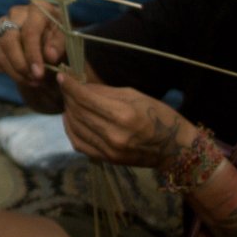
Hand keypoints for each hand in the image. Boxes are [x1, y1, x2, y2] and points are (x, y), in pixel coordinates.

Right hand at [0, 2, 64, 92]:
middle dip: (20, 65)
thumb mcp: (68, 41)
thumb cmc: (61, 40)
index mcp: (38, 9)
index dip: (32, 54)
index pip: (29, 31)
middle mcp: (17, 13)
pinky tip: (12, 72)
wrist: (54, 44)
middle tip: (34, 80)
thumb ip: (59, 46)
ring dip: (12, 71)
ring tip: (30, 81)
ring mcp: (2, 24)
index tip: (38, 73)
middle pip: (9, 40)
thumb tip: (49, 55)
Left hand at [58, 75, 196, 168]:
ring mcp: (110, 150)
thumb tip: (80, 85)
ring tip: (69, 102)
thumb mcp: (134, 95)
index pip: (85, 98)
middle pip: (78, 112)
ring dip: (68, 113)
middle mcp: (114, 134)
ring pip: (75, 128)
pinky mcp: (107, 160)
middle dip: (68, 97)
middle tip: (66, 87)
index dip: (70, 86)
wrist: (175, 148)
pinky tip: (71, 120)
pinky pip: (79, 144)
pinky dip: (71, 130)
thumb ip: (103, 92)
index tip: (61, 77)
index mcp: (123, 114)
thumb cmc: (158, 115)